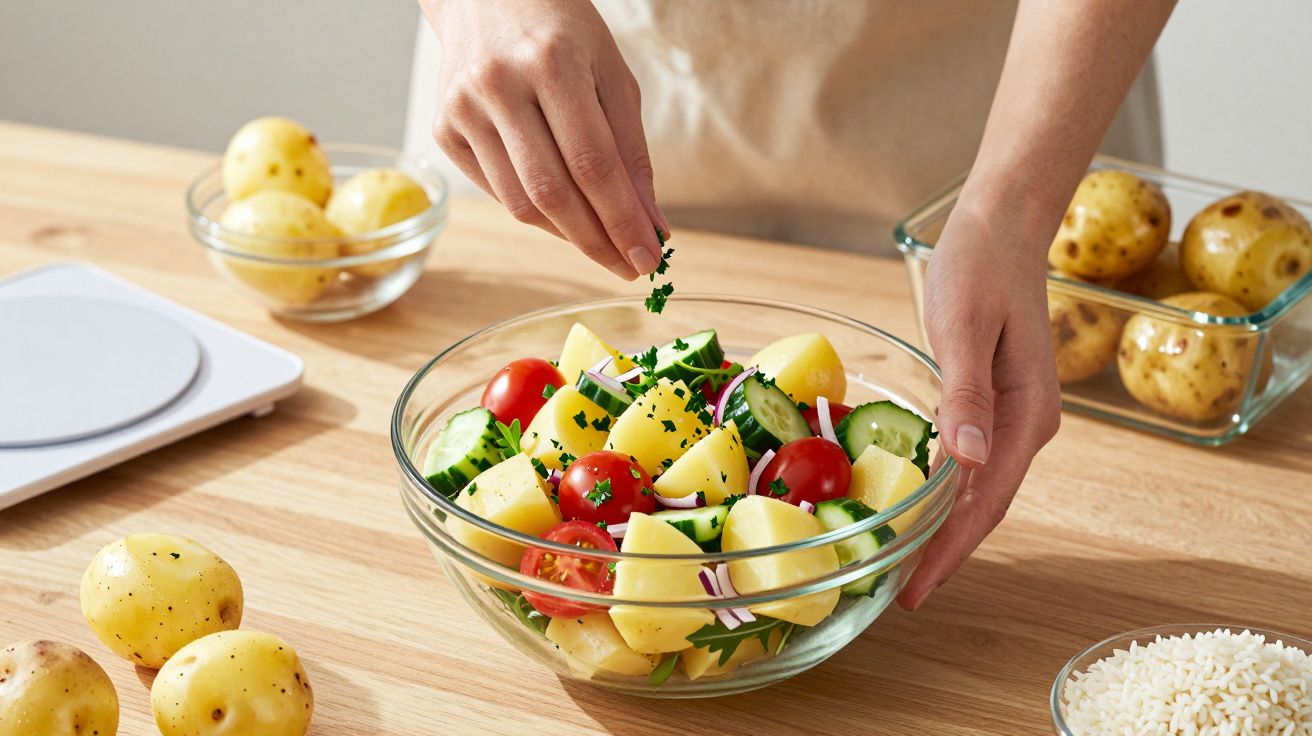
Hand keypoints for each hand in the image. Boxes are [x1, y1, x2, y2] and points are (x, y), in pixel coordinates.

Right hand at [421, 0, 667, 279]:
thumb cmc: (562, 34)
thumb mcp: (611, 75)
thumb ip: (631, 151)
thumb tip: (650, 224)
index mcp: (551, 62)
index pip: (593, 164)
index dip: (623, 219)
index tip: (651, 256)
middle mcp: (498, 85)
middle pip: (553, 192)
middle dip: (598, 241)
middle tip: (631, 266)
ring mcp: (462, 109)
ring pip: (521, 203)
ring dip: (569, 234)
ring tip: (603, 242)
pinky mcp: (443, 129)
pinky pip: (497, 192)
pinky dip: (536, 213)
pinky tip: (564, 214)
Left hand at [896, 202, 1061, 610]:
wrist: (1003, 226)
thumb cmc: (980, 267)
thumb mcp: (964, 326)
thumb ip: (966, 392)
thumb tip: (967, 460)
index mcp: (1027, 413)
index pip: (987, 500)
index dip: (951, 549)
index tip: (917, 589)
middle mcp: (1027, 424)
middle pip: (986, 506)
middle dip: (945, 551)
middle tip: (900, 594)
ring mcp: (1015, 416)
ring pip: (979, 489)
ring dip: (945, 528)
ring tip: (903, 565)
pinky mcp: (995, 403)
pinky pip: (972, 463)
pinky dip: (945, 493)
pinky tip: (918, 507)